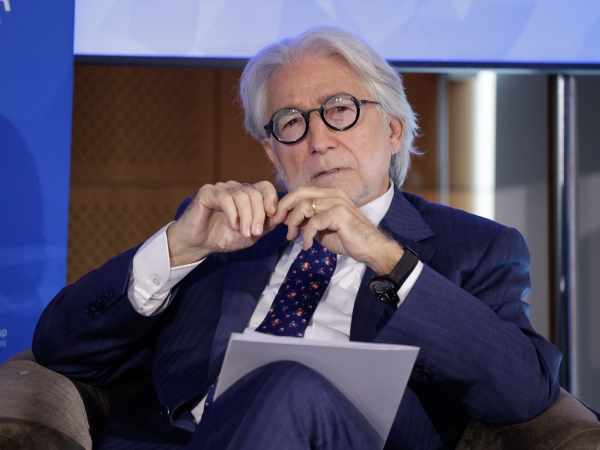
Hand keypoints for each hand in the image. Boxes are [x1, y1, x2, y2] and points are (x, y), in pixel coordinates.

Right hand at [166, 181, 278, 265]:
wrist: (198, 245)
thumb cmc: (223, 237)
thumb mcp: (251, 234)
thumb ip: (265, 225)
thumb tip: (281, 216)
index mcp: (247, 195)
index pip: (265, 187)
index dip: (272, 199)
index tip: (273, 216)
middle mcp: (235, 188)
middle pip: (255, 192)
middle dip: (259, 214)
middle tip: (255, 232)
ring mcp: (221, 188)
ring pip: (242, 195)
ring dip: (247, 216)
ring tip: (245, 233)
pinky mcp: (207, 192)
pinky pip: (225, 198)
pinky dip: (233, 214)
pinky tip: (233, 226)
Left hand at [273, 187, 403, 274]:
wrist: (370, 249)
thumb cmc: (348, 239)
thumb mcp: (322, 229)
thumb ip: (308, 222)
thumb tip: (289, 220)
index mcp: (330, 195)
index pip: (302, 192)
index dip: (287, 203)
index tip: (278, 218)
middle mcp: (333, 194)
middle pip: (300, 194)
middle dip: (285, 208)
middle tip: (277, 223)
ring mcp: (337, 202)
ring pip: (304, 207)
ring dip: (294, 224)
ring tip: (292, 238)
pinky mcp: (339, 214)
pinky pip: (313, 222)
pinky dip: (307, 235)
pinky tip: (308, 246)